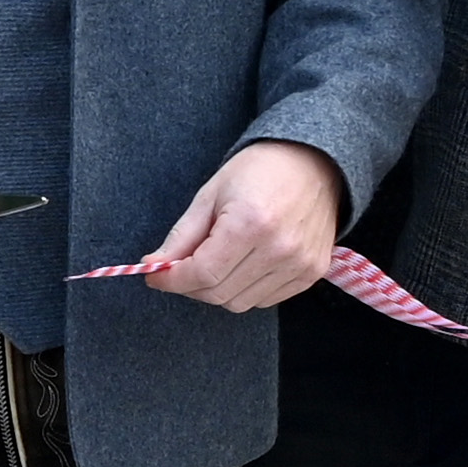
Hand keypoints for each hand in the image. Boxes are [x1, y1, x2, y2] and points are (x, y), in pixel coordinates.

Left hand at [133, 138, 345, 310]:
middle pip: (219, 294)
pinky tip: (241, 266)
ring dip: (217, 290)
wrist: (313, 164)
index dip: (172, 280)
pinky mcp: (312, 273)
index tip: (155, 276)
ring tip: (215, 262)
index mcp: (251, 223)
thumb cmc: (258, 172)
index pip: (203, 274)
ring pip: (240, 303)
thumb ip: (181, 236)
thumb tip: (153, 266)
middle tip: (181, 268)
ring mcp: (300, 264)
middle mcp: (280, 249)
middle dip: (190, 286)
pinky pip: (266, 300)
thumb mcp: (210, 195)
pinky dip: (245, 290)